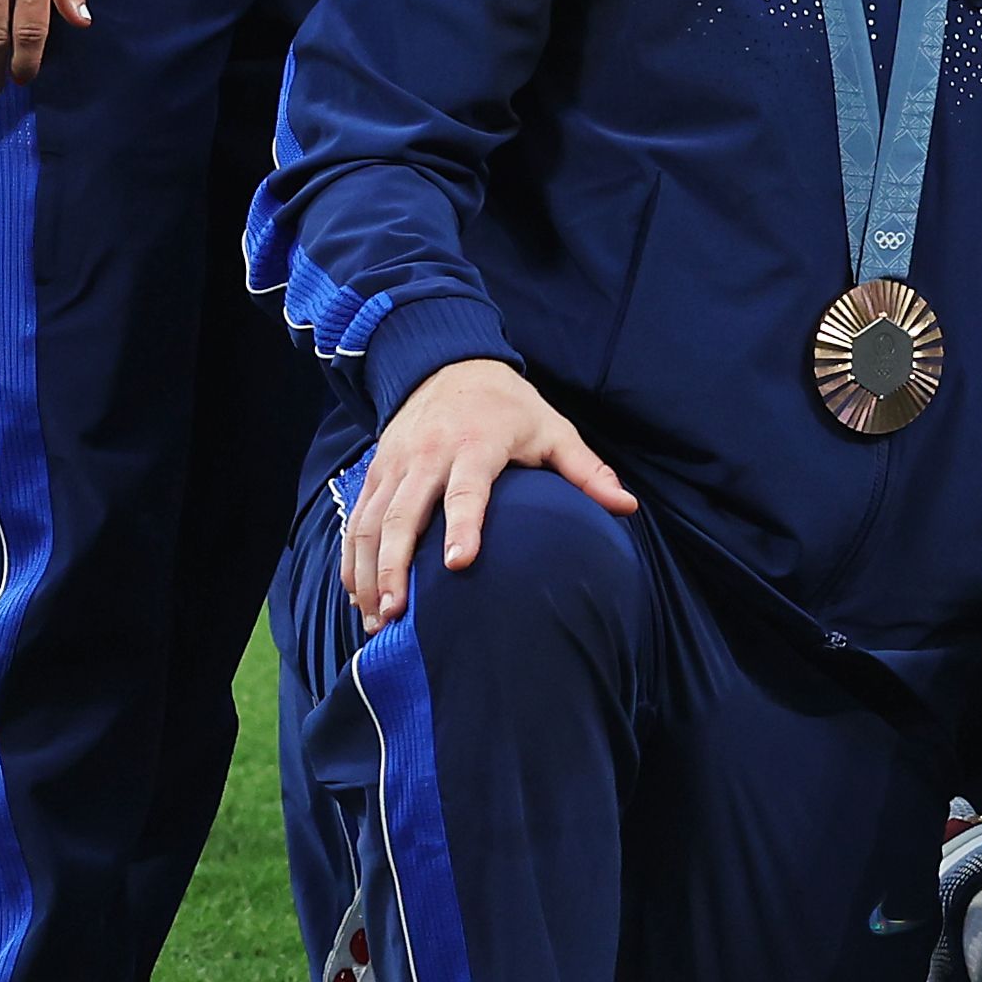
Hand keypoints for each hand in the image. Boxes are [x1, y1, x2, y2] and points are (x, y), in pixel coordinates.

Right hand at [341, 356, 635, 627]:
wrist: (450, 365)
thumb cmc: (510, 407)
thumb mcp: (553, 429)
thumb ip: (586, 471)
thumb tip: (627, 507)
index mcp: (476, 444)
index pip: (467, 490)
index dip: (463, 526)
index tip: (459, 564)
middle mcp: (428, 455)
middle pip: (405, 514)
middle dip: (396, 565)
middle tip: (397, 612)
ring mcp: (395, 464)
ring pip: (372, 522)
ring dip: (369, 572)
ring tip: (376, 617)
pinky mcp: (375, 472)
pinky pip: (358, 519)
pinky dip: (353, 559)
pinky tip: (359, 595)